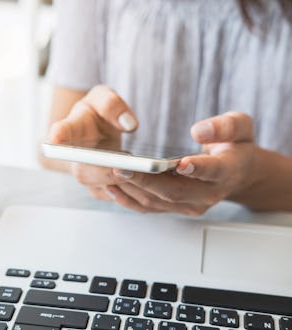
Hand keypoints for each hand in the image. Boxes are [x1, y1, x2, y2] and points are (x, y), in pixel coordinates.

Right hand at [47, 85, 138, 200]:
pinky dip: (128, 189)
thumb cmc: (96, 113)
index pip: (60, 132)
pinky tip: (139, 176)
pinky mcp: (97, 187)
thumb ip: (112, 104)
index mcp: (69, 128)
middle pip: (83, 171)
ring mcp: (83, 174)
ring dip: (120, 181)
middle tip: (127, 168)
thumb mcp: (102, 98)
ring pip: (98, 187)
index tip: (56, 140)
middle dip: (106, 172)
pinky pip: (111, 195)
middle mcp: (71, 157)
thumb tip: (129, 125)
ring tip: (137, 167)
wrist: (95, 131)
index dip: (58, 137)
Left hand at [108, 111, 256, 214]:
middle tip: (122, 167)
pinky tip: (111, 186)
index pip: (212, 171)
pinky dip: (129, 198)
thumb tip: (199, 130)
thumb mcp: (240, 127)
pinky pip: (149, 207)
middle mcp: (208, 194)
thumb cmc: (235, 146)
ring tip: (110, 173)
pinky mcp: (175, 208)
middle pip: (174, 191)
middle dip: (146, 180)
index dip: (197, 168)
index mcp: (227, 171)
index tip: (181, 163)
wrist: (238, 172)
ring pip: (157, 202)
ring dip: (132, 189)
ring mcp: (190, 204)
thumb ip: (224, 126)